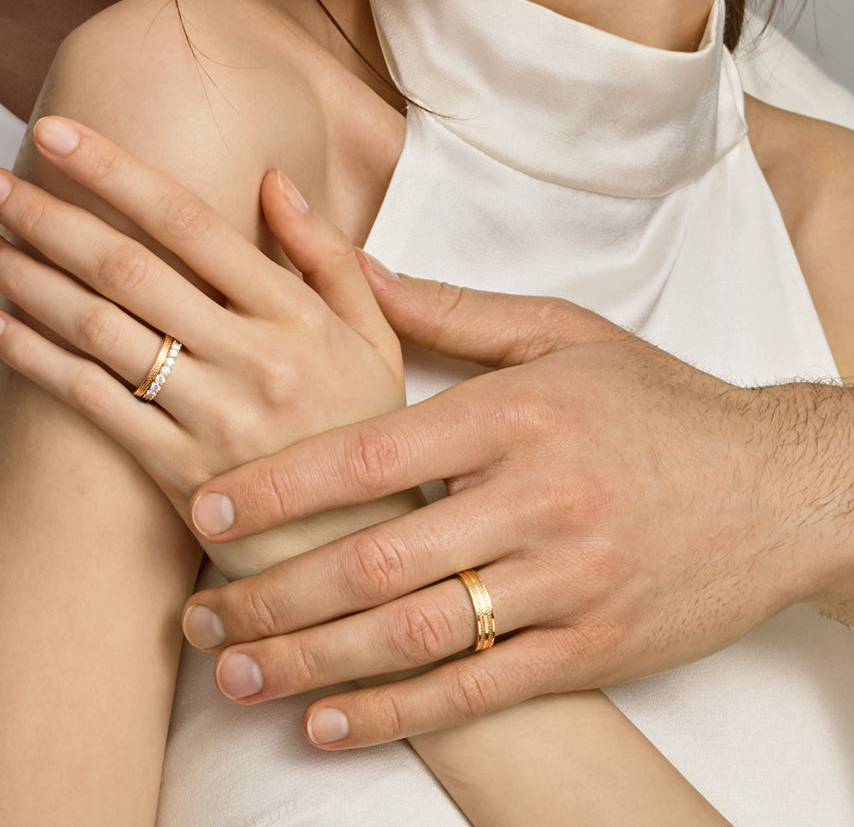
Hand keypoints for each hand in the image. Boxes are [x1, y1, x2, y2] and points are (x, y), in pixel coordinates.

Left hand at [0, 116, 408, 534]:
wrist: (359, 548)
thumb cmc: (362, 431)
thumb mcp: (374, 339)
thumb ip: (328, 257)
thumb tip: (274, 180)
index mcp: (296, 314)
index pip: (190, 222)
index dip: (115, 171)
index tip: (56, 134)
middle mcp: (251, 358)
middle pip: (129, 269)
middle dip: (49, 216)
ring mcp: (210, 417)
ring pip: (100, 331)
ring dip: (29, 280)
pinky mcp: (175, 470)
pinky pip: (92, 403)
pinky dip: (36, 361)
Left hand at [181, 247, 853, 747]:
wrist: (787, 487)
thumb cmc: (659, 404)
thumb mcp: (562, 335)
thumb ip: (450, 311)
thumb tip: (356, 265)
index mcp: (514, 414)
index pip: (373, 455)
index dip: (281, 486)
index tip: (207, 506)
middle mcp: (535, 500)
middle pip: (379, 558)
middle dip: (275, 594)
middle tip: (200, 615)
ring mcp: (567, 583)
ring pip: (417, 634)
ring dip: (313, 662)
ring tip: (234, 675)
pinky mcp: (595, 648)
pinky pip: (480, 690)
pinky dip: (398, 712)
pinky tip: (326, 722)